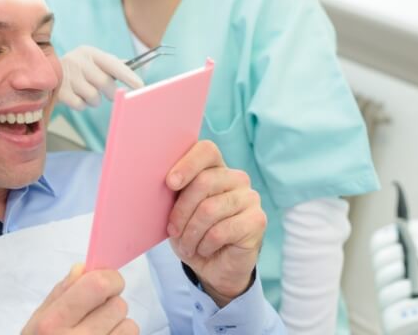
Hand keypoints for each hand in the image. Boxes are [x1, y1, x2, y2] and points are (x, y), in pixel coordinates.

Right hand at [22, 263, 138, 334]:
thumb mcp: (36, 323)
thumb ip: (60, 293)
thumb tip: (83, 268)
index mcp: (52, 324)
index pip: (100, 285)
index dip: (109, 279)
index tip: (104, 285)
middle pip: (119, 305)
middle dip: (109, 307)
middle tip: (93, 319)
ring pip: (130, 326)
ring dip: (118, 328)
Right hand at [58, 46, 143, 109]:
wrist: (44, 72)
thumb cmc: (78, 69)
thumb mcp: (92, 61)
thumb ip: (112, 64)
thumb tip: (133, 66)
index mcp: (90, 52)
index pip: (113, 64)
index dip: (127, 75)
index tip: (140, 86)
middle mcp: (78, 61)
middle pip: (104, 83)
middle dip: (110, 92)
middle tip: (109, 94)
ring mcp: (67, 75)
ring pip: (93, 96)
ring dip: (94, 100)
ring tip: (87, 93)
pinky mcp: (59, 91)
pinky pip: (80, 105)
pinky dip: (82, 105)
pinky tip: (75, 97)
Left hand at [165, 141, 265, 306]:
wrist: (213, 267)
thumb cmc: (192, 232)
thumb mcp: (176, 210)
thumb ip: (174, 191)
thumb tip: (159, 178)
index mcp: (215, 168)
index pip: (206, 150)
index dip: (187, 164)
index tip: (170, 183)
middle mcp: (236, 178)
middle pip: (204, 182)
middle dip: (181, 211)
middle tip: (172, 231)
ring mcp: (250, 197)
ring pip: (210, 209)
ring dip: (191, 233)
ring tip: (187, 245)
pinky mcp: (257, 220)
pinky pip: (221, 230)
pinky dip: (205, 245)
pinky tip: (205, 250)